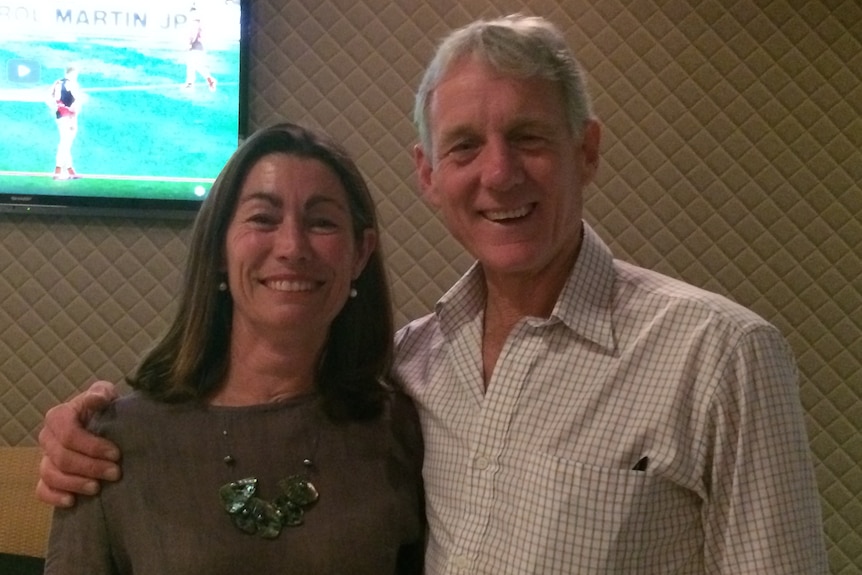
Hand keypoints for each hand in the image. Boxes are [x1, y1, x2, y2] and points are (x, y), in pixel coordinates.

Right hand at [35, 381, 121, 506]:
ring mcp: (45, 458)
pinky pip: (42, 491)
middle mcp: (48, 438)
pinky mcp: (47, 477)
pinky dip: (54, 497)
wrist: (104, 425)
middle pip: (62, 457)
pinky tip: (72, 501)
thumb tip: (96, 399)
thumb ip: (101, 393)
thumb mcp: (106, 395)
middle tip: (115, 473)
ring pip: (51, 475)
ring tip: (97, 488)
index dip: (92, 446)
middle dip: (90, 467)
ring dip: (75, 483)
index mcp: (59, 417)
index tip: (116, 454)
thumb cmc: (104, 409)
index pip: (70, 434)